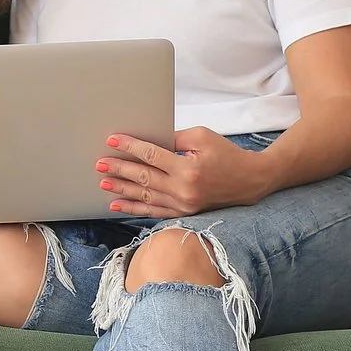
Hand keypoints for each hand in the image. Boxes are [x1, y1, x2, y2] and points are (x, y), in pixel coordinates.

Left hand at [95, 127, 272, 218]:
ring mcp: (183, 205)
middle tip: (100, 163)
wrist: (250, 181)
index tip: (112, 140)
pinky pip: (153, 211)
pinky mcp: (184, 213)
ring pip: (145, 197)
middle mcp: (184, 190)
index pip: (151, 156)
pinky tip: (117, 205)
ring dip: (122, 190)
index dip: (130, 147)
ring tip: (103, 183)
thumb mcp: (203, 137)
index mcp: (188, 169)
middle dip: (120, 169)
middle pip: (143, 178)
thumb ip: (174, 139)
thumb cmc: (227, 154)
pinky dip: (134, 208)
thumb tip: (148, 139)